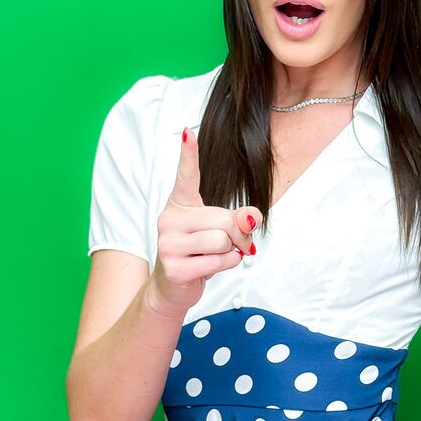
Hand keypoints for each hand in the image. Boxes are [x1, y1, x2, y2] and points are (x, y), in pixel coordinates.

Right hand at [150, 126, 261, 314]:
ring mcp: (168, 243)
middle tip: (234, 245)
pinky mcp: (175, 266)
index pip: (186, 176)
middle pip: (224, 218)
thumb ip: (237, 220)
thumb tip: (252, 216)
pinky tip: (211, 266)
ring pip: (222, 240)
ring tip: (215, 256)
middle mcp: (169, 219)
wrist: (172, 288)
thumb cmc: (197, 254)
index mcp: (180, 204)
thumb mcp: (218, 231)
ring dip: (231, 252)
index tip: (187, 132)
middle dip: (238, 234)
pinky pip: (219, 260)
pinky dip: (226, 264)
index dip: (188, 154)